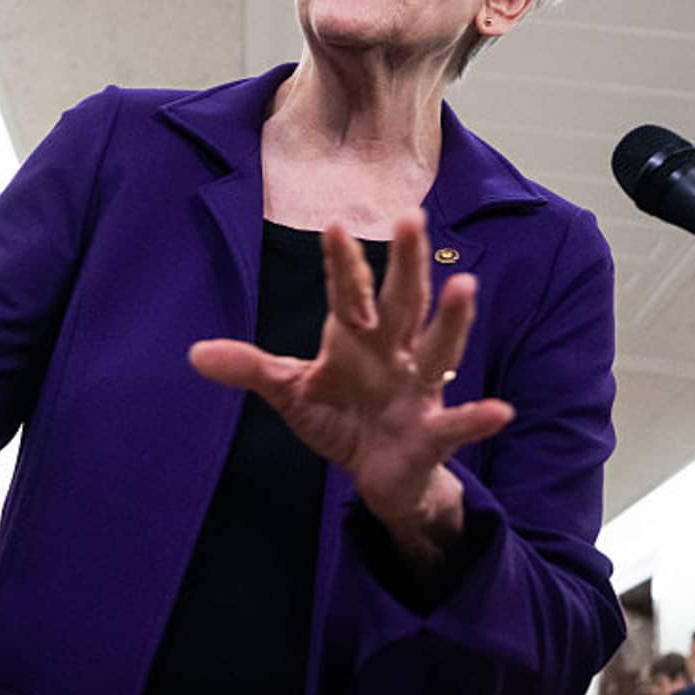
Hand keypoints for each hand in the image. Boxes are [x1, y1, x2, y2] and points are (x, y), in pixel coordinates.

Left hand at [189, 211, 513, 562]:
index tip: (334, 226)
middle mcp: (395, 352)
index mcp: (358, 337)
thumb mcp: (293, 391)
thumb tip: (194, 353)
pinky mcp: (432, 434)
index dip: (343, 263)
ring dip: (451, 319)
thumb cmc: (343, 418)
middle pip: (402, 301)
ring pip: (438, 347)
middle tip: (411, 217)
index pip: (350, 293)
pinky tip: (500, 410)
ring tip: (465, 285)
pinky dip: (478, 418)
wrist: (381, 476)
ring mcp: (418, 390)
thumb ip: (251, 368)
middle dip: (406, 262)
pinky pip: (456, 424)